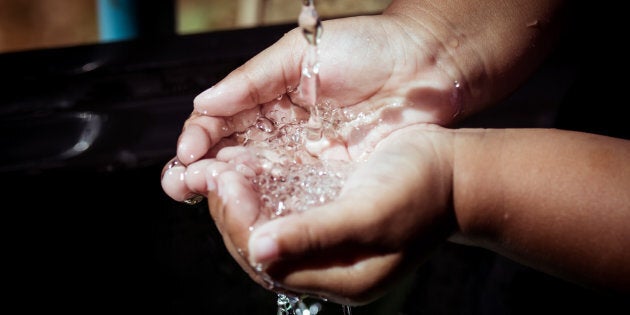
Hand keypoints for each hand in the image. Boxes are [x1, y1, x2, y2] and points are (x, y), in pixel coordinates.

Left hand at [244, 124, 455, 304]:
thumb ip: (317, 234)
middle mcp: (329, 265)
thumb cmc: (421, 189)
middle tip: (214, 173)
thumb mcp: (370, 213)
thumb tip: (259, 247)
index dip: (239, 225)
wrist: (454, 171)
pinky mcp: (329, 216)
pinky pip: (283, 210)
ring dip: (242, 201)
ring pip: (268, 228)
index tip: (226, 183)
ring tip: (223, 168)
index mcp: (340, 277)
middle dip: (233, 213)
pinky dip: (261, 192)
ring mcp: (328, 241)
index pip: (271, 263)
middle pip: (263, 249)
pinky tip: (249, 168)